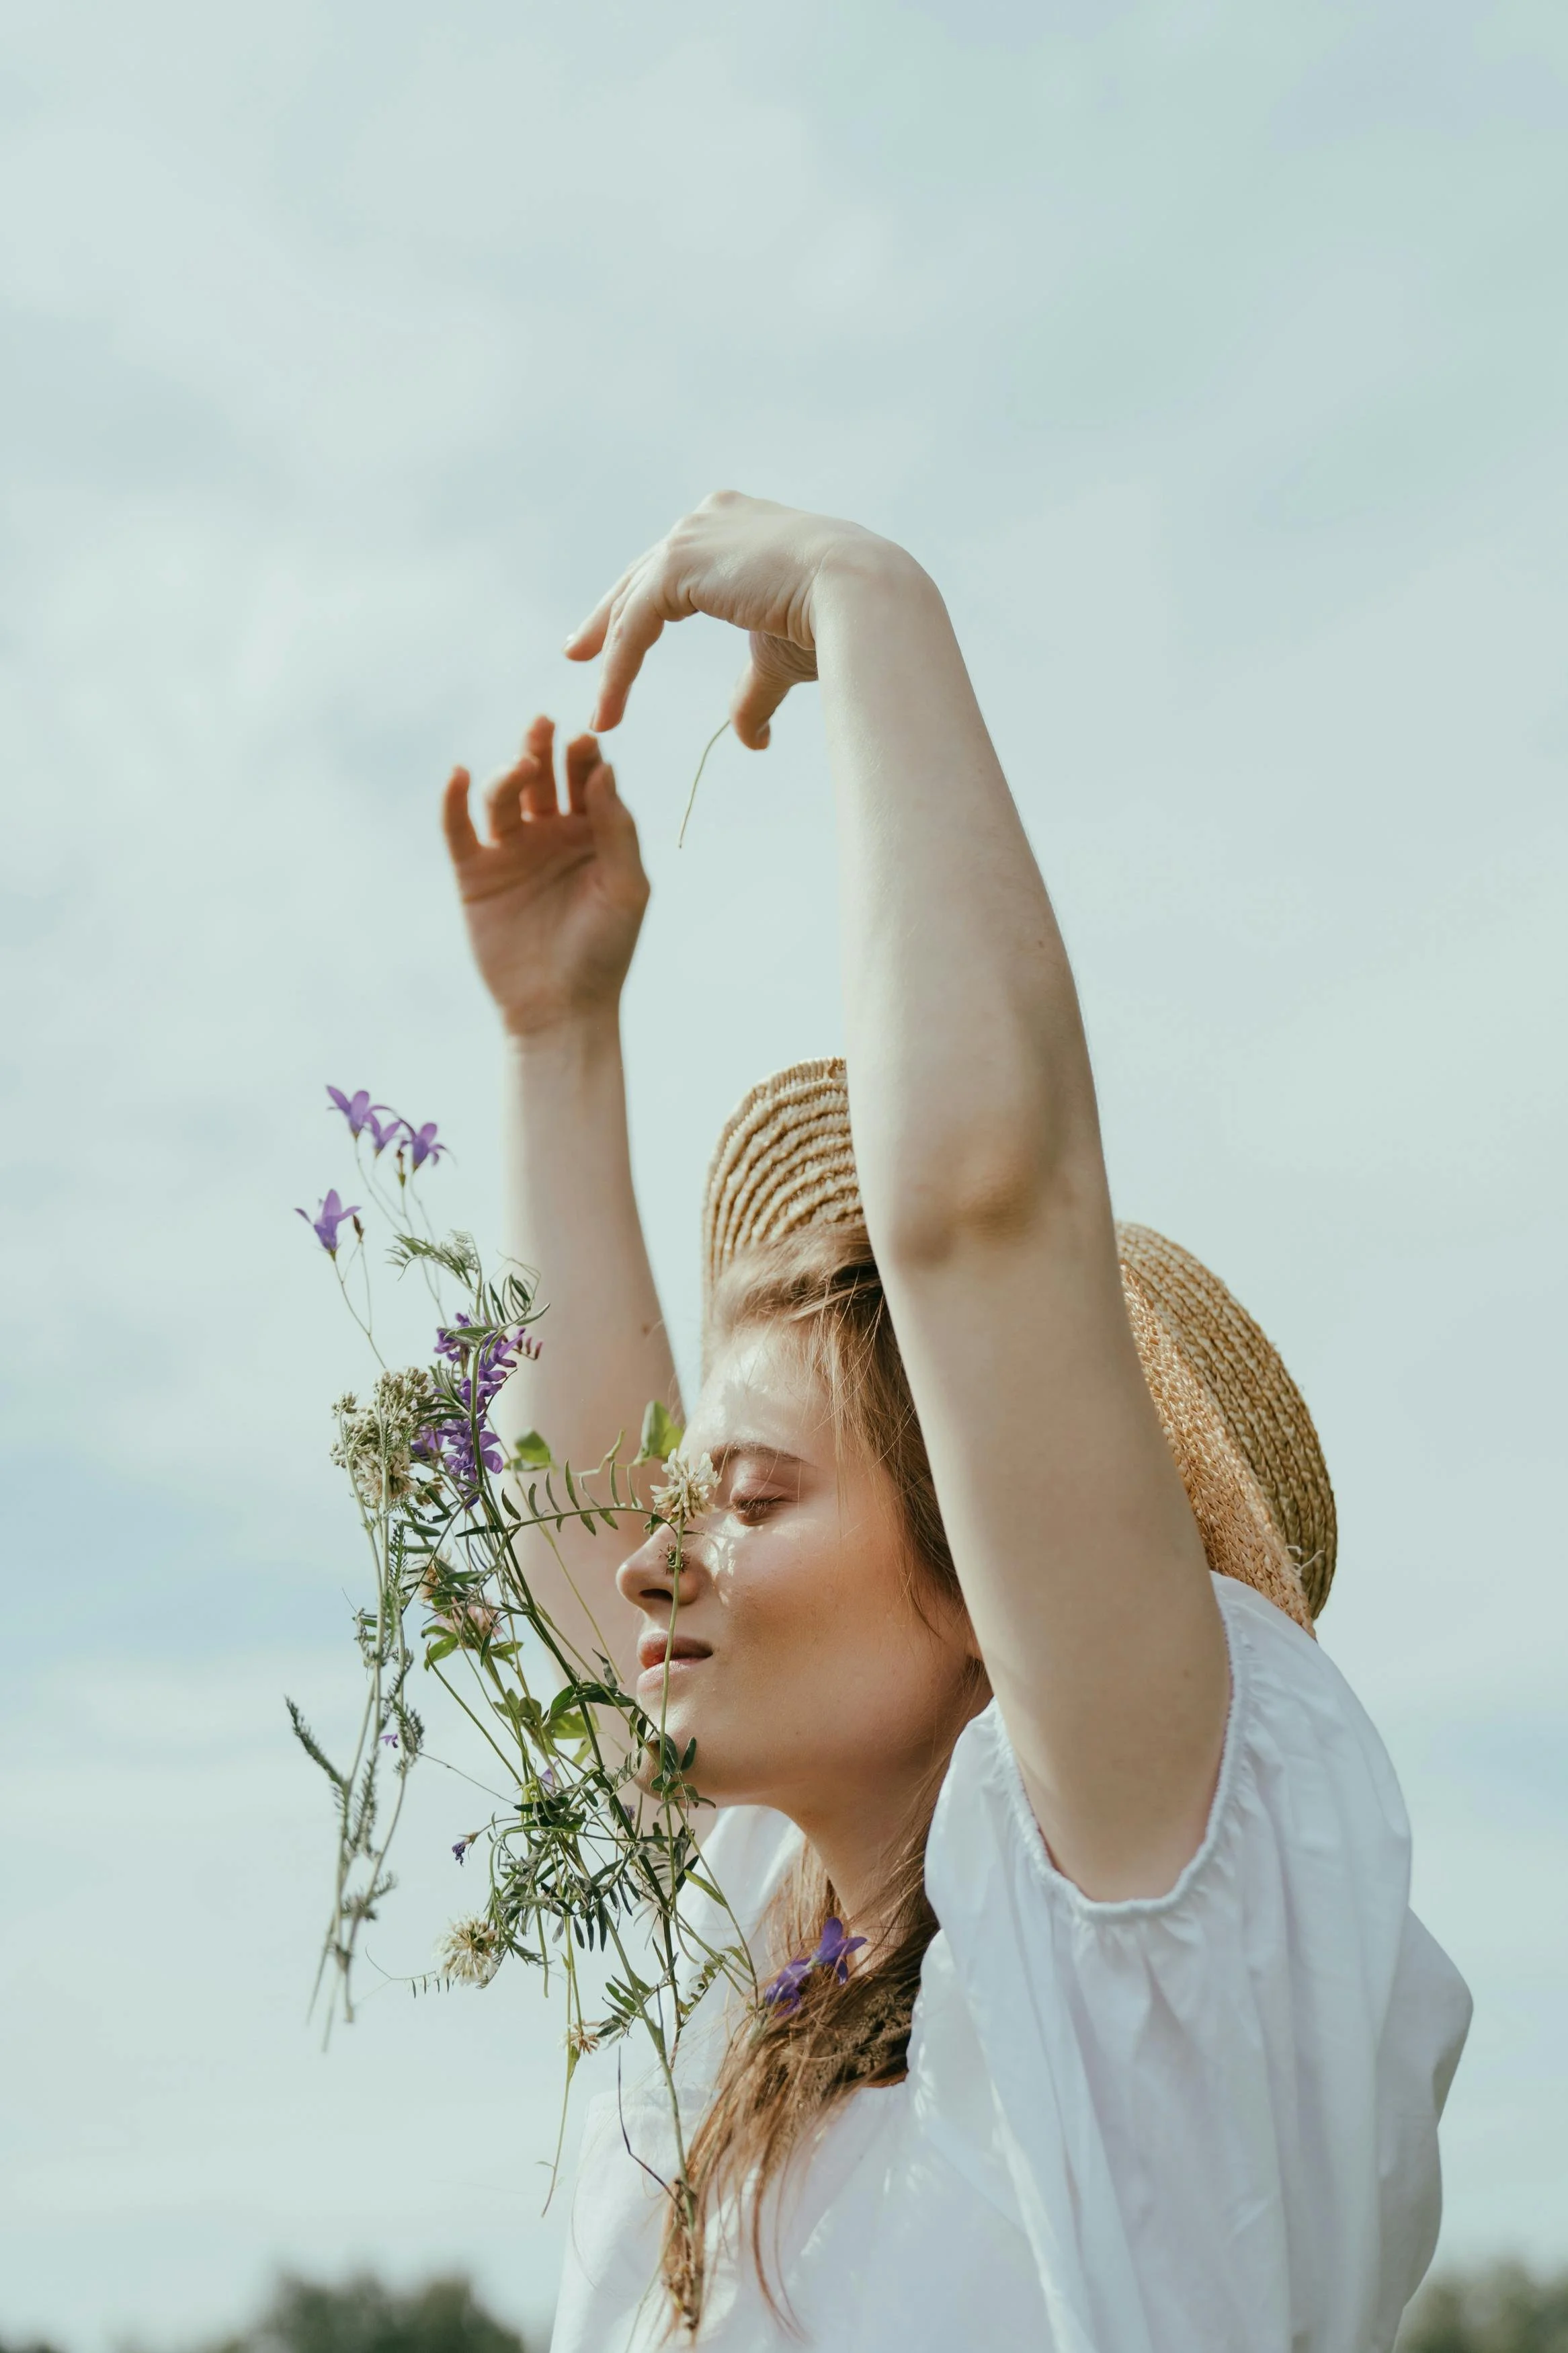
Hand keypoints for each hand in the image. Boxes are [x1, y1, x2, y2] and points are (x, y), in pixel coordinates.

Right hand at [442, 717, 648, 1039]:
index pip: (587, 780)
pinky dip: (454, 801)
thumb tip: (606, 770)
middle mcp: (550, 835)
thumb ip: (618, 830)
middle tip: (544, 725)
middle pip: (542, 779)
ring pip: (503, 798)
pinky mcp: (475, 874)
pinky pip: (458, 829)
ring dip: (508, 775)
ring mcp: (511, 852)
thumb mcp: (626, 888)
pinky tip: (460, 775)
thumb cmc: (605, 951)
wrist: (561, 1008)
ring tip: (521, 767)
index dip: (585, 757)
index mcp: (592, 834)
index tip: (586, 740)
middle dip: (542, 750)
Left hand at [564, 489, 897, 748]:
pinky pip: (635, 624)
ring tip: (598, 709)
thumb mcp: (778, 658)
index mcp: (735, 526)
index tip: (614, 639)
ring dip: (609, 658)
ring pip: (634, 604)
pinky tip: (611, 710)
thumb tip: (748, 740)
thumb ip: (752, 691)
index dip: (641, 606)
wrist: (861, 597)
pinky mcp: (679, 563)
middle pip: (642, 576)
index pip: (674, 568)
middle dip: (609, 619)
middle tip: (579, 652)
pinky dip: (620, 670)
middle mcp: (708, 519)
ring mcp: (692, 535)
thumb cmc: (835, 623)